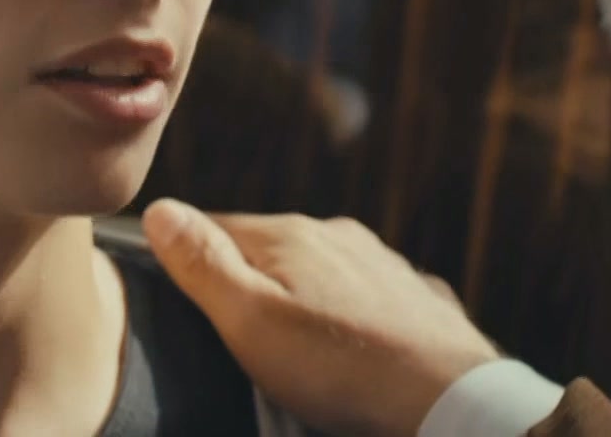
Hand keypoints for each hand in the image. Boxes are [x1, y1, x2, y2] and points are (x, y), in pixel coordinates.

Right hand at [142, 199, 500, 436]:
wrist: (450, 400)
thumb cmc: (343, 370)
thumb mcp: (252, 322)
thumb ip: (203, 265)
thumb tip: (160, 209)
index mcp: (290, 234)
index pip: (215, 226)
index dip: (190, 258)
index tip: (180, 295)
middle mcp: (338, 235)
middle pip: (268, 250)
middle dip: (249, 285)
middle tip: (237, 339)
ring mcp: (381, 263)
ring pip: (320, 272)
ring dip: (301, 300)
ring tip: (294, 353)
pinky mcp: (413, 298)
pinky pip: (364, 299)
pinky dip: (347, 319)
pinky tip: (348, 353)